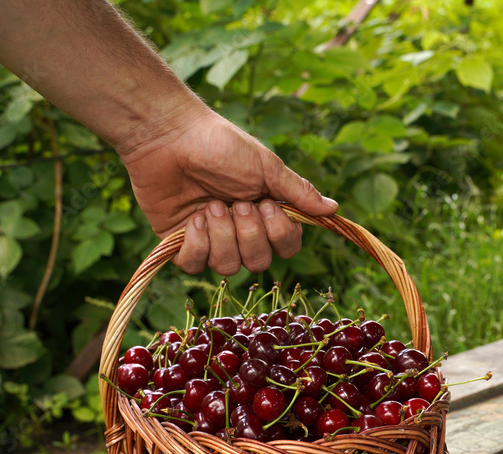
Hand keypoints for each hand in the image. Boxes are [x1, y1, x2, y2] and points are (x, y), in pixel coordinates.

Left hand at [119, 107, 338, 274]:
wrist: (168, 136)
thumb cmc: (220, 145)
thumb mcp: (265, 167)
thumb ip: (297, 192)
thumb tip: (334, 209)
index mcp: (265, 213)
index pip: (286, 247)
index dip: (278, 235)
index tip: (265, 204)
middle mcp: (240, 231)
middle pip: (258, 263)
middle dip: (248, 235)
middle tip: (236, 203)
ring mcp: (211, 239)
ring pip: (227, 267)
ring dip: (222, 236)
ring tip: (210, 205)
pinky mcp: (181, 243)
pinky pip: (195, 266)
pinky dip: (196, 244)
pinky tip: (191, 218)